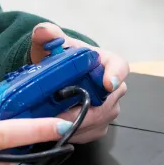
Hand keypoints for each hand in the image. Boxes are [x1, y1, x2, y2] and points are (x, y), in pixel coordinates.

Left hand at [30, 22, 128, 143]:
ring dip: (75, 123)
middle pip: (106, 103)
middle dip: (83, 111)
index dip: (115, 75)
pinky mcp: (100, 126)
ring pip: (97, 121)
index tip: (108, 84)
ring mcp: (109, 109)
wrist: (55, 77)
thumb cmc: (60, 58)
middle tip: (58, 114)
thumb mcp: (51, 45)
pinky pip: (89, 134)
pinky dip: (72, 133)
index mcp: (107, 62)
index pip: (120, 67)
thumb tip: (44, 30)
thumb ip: (47, 35)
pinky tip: (57, 127)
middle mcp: (114, 88)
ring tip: (51, 120)